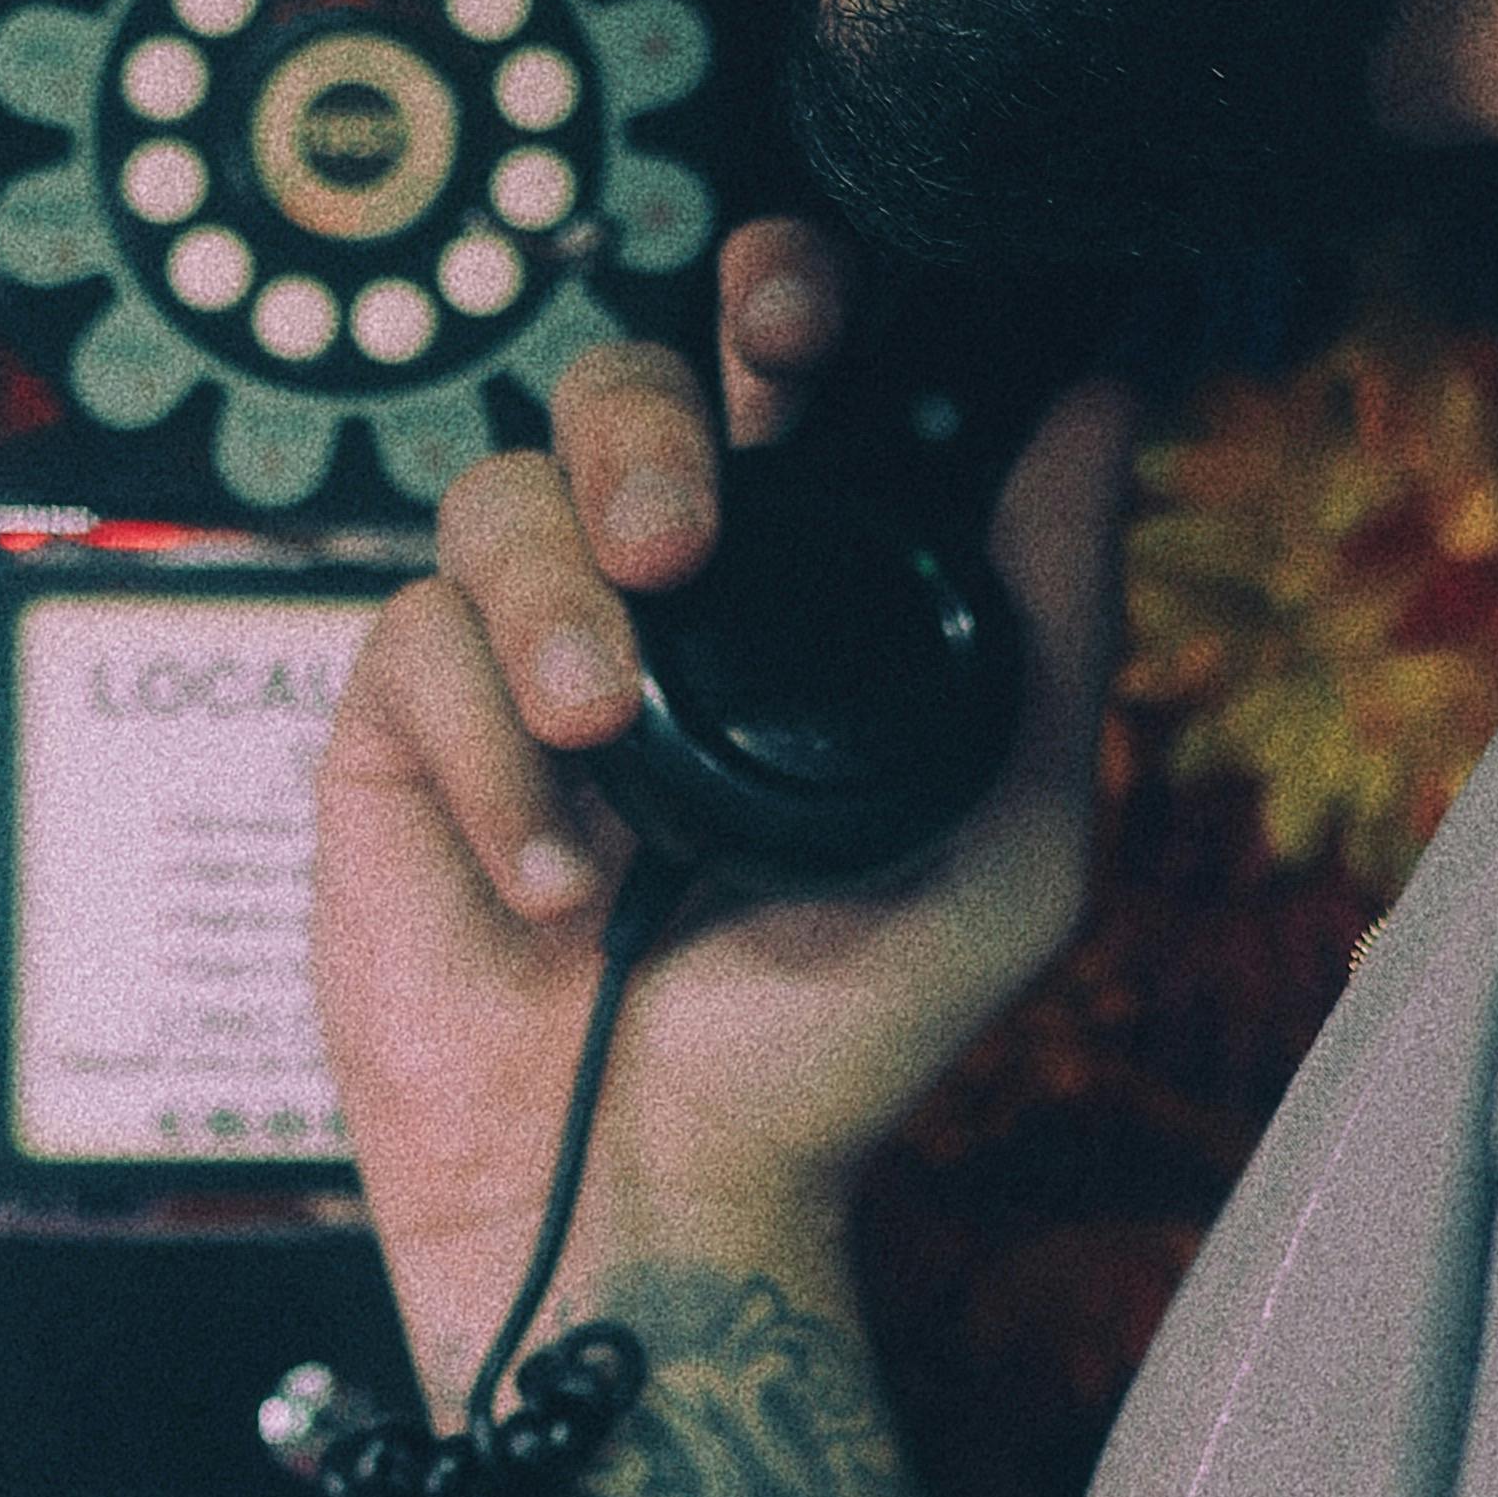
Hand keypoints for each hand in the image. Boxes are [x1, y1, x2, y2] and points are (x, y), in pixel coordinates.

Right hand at [314, 216, 1141, 1415]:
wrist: (662, 1195)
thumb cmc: (834, 1042)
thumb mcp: (1010, 832)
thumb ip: (1048, 614)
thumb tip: (1104, 401)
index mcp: (795, 594)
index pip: (773, 378)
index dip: (775, 301)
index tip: (792, 312)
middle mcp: (653, 603)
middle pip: (612, 384)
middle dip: (641, 424)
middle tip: (676, 539)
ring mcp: (516, 659)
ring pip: (492, 496)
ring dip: (552, 603)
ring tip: (603, 731)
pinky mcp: (393, 737)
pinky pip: (407, 646)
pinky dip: (485, 752)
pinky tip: (553, 878)